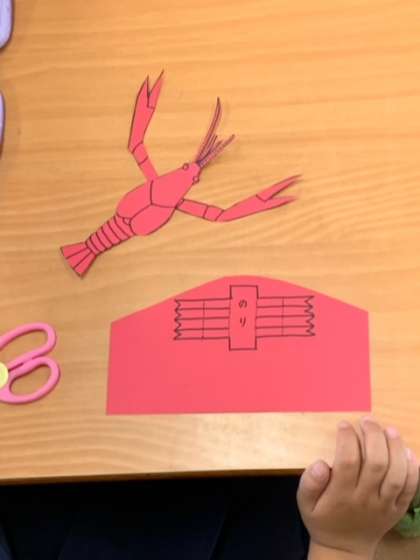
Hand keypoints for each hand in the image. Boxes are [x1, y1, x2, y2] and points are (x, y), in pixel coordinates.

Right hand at [297, 418, 418, 559]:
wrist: (344, 549)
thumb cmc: (322, 519)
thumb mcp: (304, 503)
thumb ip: (309, 482)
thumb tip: (320, 463)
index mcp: (341, 495)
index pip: (348, 461)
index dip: (347, 439)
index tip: (344, 424)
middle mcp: (366, 499)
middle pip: (377, 463)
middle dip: (373, 436)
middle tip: (367, 421)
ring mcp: (385, 505)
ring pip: (397, 474)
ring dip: (396, 448)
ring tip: (389, 430)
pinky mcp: (398, 509)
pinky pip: (410, 488)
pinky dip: (412, 469)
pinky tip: (407, 451)